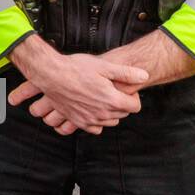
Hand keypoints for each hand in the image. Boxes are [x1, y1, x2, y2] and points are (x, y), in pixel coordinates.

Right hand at [9, 43, 149, 134]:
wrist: (50, 74)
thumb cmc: (75, 68)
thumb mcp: (104, 66)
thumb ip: (127, 73)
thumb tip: (144, 76)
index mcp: (112, 100)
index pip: (135, 107)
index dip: (133, 97)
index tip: (125, 89)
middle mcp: (102, 113)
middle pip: (123, 114)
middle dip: (122, 103)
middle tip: (112, 90)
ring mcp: (89, 119)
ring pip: (110, 121)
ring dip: (110, 112)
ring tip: (102, 98)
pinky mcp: (78, 121)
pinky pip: (95, 128)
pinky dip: (98, 121)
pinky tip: (93, 109)